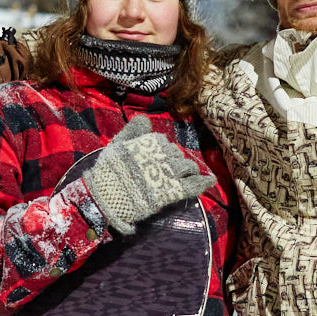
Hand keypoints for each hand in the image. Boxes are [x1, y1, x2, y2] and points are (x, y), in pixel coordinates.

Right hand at [83, 115, 215, 234]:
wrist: (107, 197)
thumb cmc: (109, 171)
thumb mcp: (117, 145)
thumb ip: (132, 130)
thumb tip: (145, 118)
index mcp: (149, 142)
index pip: (162, 141)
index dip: (161, 148)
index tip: (158, 155)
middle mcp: (162, 155)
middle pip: (176, 153)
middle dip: (175, 159)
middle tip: (169, 167)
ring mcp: (169, 173)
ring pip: (187, 166)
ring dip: (189, 169)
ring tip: (189, 173)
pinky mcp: (172, 191)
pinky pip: (192, 185)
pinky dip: (202, 182)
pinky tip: (209, 181)